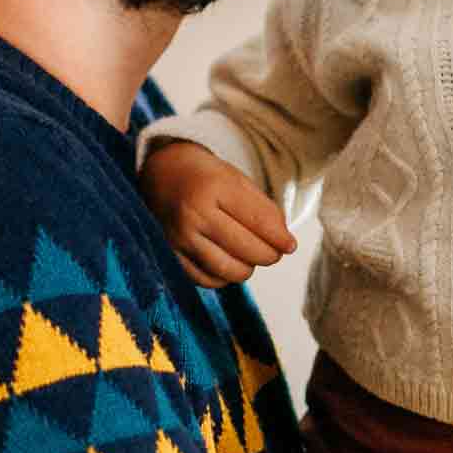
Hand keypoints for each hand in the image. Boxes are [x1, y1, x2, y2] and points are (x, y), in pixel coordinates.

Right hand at [138, 140, 296, 287]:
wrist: (162, 173)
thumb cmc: (207, 177)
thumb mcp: (237, 180)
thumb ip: (263, 209)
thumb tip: (285, 243)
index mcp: (215, 188)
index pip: (259, 222)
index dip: (280, 238)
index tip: (291, 246)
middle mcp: (195, 214)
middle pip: (246, 249)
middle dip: (269, 255)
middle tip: (274, 252)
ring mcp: (180, 237)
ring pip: (228, 270)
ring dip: (248, 268)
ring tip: (251, 257)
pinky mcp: (170, 254)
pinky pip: (206, 279)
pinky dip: (224, 277)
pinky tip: (229, 263)